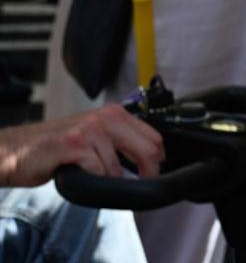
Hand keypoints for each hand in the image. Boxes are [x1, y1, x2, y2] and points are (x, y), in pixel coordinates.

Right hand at [0, 103, 164, 185]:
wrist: (23, 150)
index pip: (154, 137)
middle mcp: (107, 117)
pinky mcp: (74, 143)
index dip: (157, 163)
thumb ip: (120, 142)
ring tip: (91, 178)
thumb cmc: (59, 147)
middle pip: (147, 150)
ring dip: (107, 183)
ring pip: (117, 169)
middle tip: (137, 196)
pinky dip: (92, 181)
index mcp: (116, 114)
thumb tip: (149, 160)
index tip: (152, 178)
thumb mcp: (96, 137)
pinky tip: (80, 175)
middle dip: (146, 177)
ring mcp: (90, 128)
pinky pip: (97, 171)